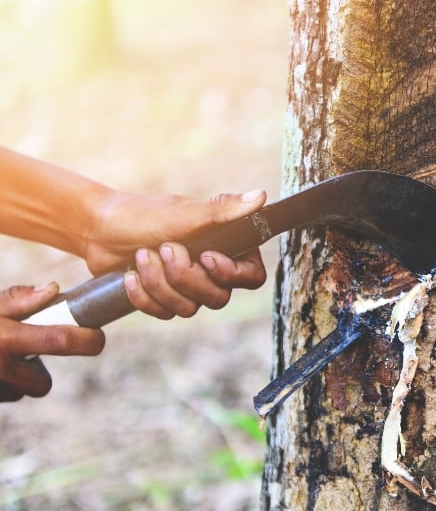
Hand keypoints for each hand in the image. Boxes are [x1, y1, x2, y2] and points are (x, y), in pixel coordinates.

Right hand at [0, 284, 104, 401]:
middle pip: (41, 383)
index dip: (87, 340)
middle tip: (26, 354)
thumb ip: (15, 300)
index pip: (60, 341)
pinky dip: (0, 384)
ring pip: (21, 391)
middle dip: (38, 371)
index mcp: (3, 339)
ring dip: (16, 379)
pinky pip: (3, 396)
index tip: (97, 337)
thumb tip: (53, 290)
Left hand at [84, 190, 268, 319]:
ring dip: (159, 283)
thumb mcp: (185, 213)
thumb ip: (223, 210)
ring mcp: (189, 288)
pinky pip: (165, 314)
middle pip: (218, 297)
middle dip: (184, 277)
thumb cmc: (143, 215)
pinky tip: (130, 276)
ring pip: (189, 308)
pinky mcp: (166, 300)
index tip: (206, 257)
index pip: (252, 276)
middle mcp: (212, 270)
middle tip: (164, 248)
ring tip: (141, 256)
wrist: (98, 229)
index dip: (231, 274)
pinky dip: (144, 296)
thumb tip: (261, 196)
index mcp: (227, 246)